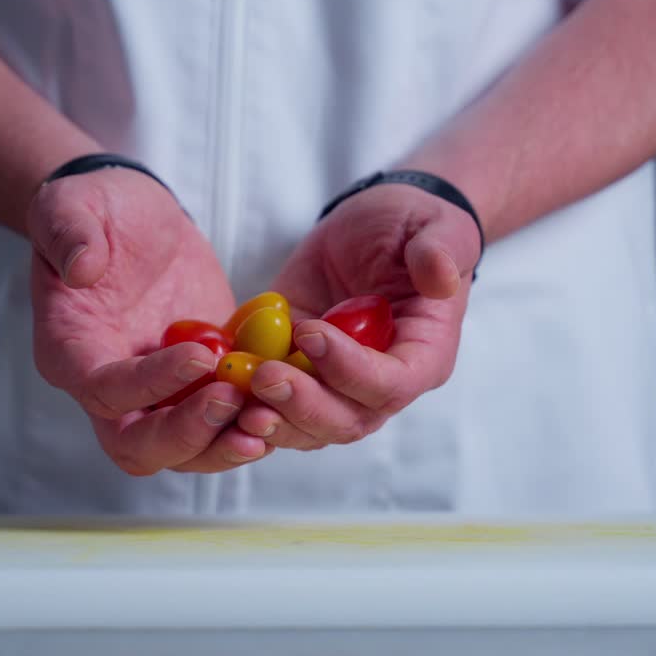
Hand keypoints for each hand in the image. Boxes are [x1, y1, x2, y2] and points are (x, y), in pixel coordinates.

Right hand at [29, 168, 271, 473]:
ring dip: (225, 443)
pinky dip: (249, 424)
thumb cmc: (96, 210)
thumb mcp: (71, 205)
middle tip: (236, 402)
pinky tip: (286, 405)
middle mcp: (108, 388)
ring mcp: (155, 394)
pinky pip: (222, 425)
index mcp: (70, 352)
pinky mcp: (199, 386)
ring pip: (185, 450)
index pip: (105, 390)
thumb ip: (69, 233)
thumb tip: (81, 267)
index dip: (151, 383)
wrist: (136, 218)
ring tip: (266, 420)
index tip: (202, 356)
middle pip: (140, 446)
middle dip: (190, 434)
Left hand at [236, 184, 481, 449]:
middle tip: (261, 377)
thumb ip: (440, 251)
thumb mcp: (435, 227)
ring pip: (306, 427)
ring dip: (270, 419)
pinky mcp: (297, 375)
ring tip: (233, 398)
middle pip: (345, 420)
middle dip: (302, 406)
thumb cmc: (412, 228)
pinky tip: (214, 394)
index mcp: (424, 356)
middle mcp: (381, 384)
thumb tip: (441, 277)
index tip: (310, 333)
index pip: (391, 385)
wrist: (374, 228)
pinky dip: (243, 408)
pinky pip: (273, 407)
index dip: (350, 370)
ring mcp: (336, 387)